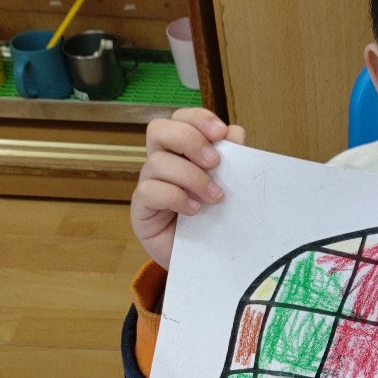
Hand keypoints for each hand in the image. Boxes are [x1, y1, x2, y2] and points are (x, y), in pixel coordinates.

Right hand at [131, 108, 245, 269]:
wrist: (205, 258)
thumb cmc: (215, 217)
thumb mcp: (229, 186)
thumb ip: (232, 159)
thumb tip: (235, 132)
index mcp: (183, 150)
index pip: (181, 118)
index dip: (198, 118)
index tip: (221, 132)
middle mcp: (162, 161)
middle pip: (158, 129)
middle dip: (189, 140)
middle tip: (214, 162)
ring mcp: (149, 184)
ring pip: (157, 162)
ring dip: (191, 177)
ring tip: (215, 197)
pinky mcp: (141, 209)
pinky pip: (149, 191)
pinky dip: (176, 197)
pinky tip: (195, 210)